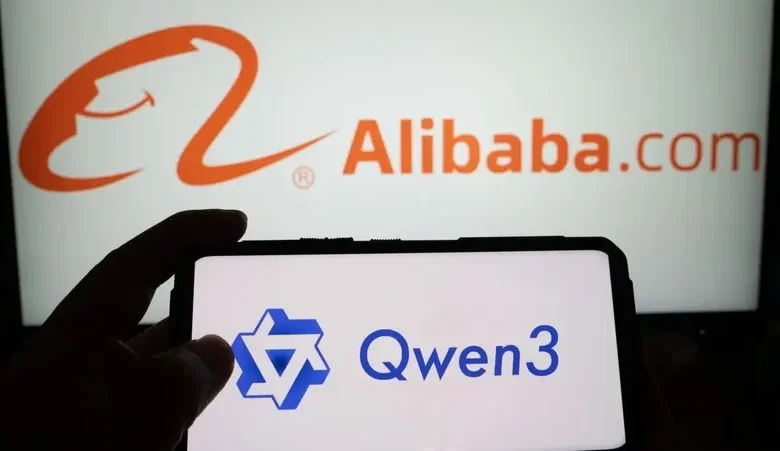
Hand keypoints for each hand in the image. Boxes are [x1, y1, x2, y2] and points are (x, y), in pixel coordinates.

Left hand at [0, 210, 247, 450]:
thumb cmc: (53, 448)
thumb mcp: (128, 420)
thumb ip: (180, 381)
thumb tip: (218, 349)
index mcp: (81, 333)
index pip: (139, 264)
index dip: (189, 233)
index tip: (236, 223)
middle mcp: (84, 357)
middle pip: (154, 319)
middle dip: (205, 313)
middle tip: (249, 313)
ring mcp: (88, 395)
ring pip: (155, 369)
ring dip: (195, 371)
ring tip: (244, 375)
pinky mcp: (96, 426)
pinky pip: (147, 405)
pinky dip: (179, 408)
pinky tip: (205, 421)